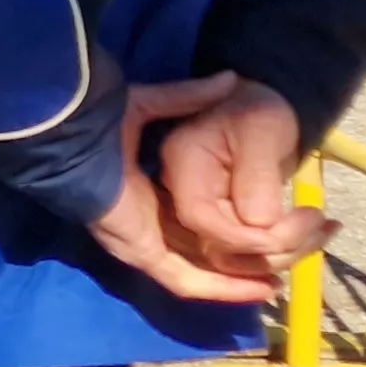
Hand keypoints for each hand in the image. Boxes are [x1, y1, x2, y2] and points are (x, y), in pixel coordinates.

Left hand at [83, 72, 281, 304]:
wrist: (70, 133)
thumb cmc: (97, 117)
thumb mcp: (150, 104)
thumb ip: (187, 96)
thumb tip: (230, 79)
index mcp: (144, 190)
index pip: (195, 215)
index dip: (232, 218)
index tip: (273, 216)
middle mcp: (145, 221)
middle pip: (204, 249)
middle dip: (249, 254)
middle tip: (295, 248)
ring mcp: (142, 241)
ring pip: (201, 270)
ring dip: (242, 275)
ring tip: (285, 275)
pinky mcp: (140, 251)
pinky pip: (185, 280)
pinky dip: (220, 287)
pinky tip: (256, 287)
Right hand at [152, 77, 331, 276]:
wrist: (261, 108)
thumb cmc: (259, 110)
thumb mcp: (262, 130)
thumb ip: (258, 178)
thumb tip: (263, 227)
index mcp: (183, 166)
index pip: (199, 218)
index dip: (242, 238)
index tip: (287, 233)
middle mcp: (183, 197)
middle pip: (217, 249)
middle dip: (274, 250)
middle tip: (319, 223)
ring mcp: (203, 215)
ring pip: (235, 261)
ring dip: (285, 256)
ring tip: (325, 230)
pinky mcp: (224, 227)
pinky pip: (248, 256)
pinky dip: (284, 253)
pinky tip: (316, 238)